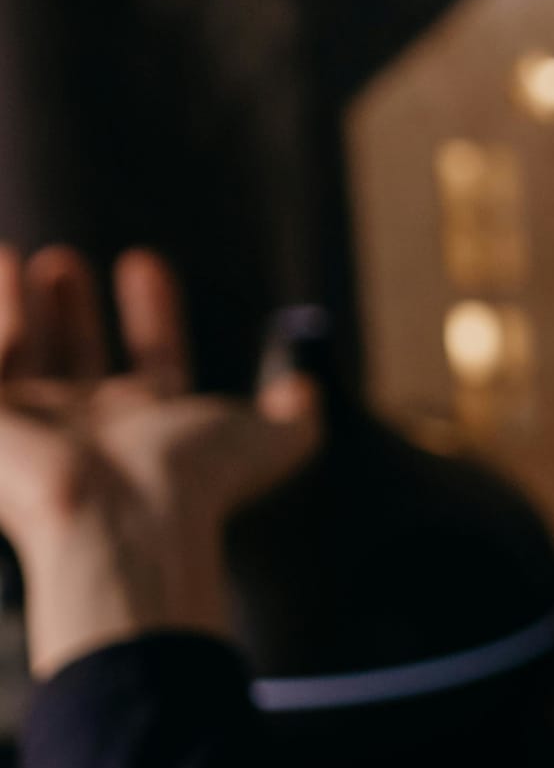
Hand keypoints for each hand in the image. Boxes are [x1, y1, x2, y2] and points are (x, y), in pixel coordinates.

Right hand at [0, 245, 322, 679]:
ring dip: (14, 305)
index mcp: (153, 432)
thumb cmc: (193, 479)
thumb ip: (297, 420)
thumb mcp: (268, 444)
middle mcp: (90, 432)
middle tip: (62, 261)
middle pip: (76, 361)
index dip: (152, 315)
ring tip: (13, 253)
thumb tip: (309, 390)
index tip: (145, 261)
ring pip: (19, 357)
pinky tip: (0, 270)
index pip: (153, 362)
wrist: (121, 514)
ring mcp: (35, 430)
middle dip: (70, 311)